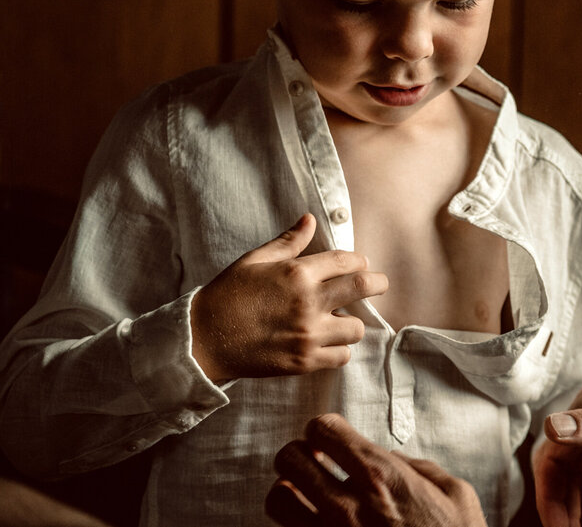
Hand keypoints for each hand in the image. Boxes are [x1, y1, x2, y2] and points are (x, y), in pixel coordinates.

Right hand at [191, 214, 387, 381]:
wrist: (202, 340)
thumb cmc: (227, 296)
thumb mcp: (254, 260)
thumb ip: (288, 242)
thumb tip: (310, 219)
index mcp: (297, 274)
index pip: (347, 261)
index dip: (359, 261)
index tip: (360, 264)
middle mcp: (308, 303)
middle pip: (364, 288)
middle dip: (378, 283)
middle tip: (379, 284)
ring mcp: (308, 335)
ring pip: (357, 328)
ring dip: (352, 322)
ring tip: (340, 320)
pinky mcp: (303, 362)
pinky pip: (342, 357)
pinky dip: (339, 350)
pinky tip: (328, 343)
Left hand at [266, 414, 485, 526]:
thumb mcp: (456, 494)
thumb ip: (419, 468)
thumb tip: (394, 459)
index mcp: (383, 478)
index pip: (324, 430)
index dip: (324, 428)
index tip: (331, 438)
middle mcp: (349, 506)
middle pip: (290, 459)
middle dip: (300, 454)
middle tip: (314, 460)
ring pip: (278, 499)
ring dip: (289, 490)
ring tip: (305, 492)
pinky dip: (297, 523)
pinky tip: (315, 521)